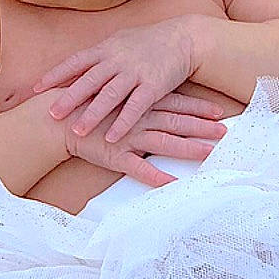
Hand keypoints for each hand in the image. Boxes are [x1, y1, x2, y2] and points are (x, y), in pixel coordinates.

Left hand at [34, 19, 201, 143]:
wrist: (184, 38)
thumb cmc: (149, 42)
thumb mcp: (120, 42)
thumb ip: (99, 56)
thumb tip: (75, 67)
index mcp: (107, 48)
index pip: (75, 62)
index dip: (55, 75)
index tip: (36, 88)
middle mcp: (118, 59)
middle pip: (89, 80)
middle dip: (69, 98)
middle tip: (51, 113)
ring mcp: (136, 72)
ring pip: (110, 95)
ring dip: (93, 114)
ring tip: (77, 131)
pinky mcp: (154, 84)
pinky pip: (136, 106)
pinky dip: (123, 122)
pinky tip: (112, 137)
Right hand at [58, 86, 230, 185]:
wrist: (53, 118)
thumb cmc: (83, 105)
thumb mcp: (110, 94)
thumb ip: (130, 96)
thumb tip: (148, 96)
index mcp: (138, 103)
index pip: (174, 103)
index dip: (197, 107)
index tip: (218, 111)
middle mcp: (137, 118)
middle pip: (175, 122)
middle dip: (202, 127)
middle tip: (225, 132)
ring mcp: (127, 136)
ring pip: (164, 142)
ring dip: (187, 148)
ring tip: (209, 155)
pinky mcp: (115, 155)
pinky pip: (139, 169)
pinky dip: (156, 177)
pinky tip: (173, 184)